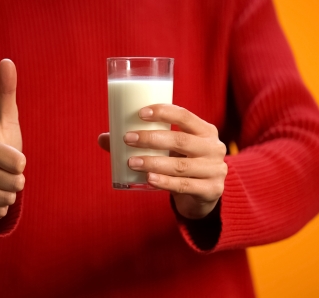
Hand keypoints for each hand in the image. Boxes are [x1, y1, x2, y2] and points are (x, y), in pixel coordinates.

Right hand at [0, 59, 25, 219]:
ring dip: (9, 194)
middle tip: (5, 173)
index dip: (21, 163)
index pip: (17, 163)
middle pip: (13, 183)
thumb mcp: (6, 121)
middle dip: (16, 181)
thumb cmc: (0, 146)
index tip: (12, 159)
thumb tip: (7, 60)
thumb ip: (6, 93)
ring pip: (5, 199)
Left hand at [98, 104, 226, 218]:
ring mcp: (215, 170)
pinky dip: (164, 182)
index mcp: (205, 131)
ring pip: (180, 166)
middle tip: (128, 139)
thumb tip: (103, 138)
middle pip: (181, 140)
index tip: (140, 113)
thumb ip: (141, 143)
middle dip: (152, 139)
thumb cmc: (182, 163)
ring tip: (131, 162)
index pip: (185, 116)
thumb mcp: (169, 150)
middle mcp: (214, 148)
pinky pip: (183, 186)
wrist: (204, 195)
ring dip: (153, 162)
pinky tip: (148, 179)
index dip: (163, 112)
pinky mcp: (211, 190)